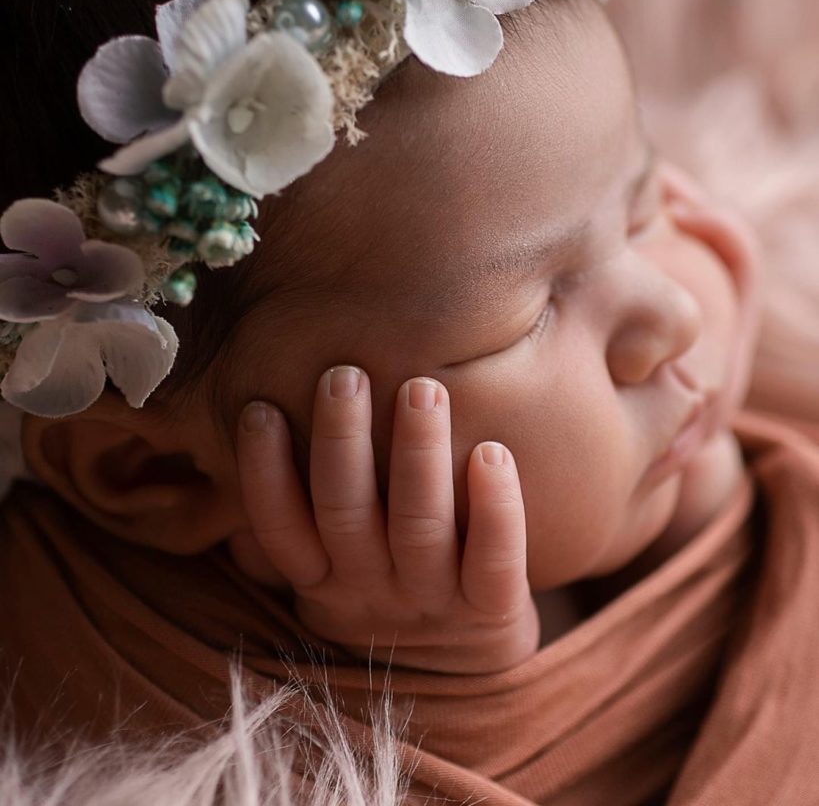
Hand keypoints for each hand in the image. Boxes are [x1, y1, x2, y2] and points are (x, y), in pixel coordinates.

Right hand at [230, 367, 538, 673]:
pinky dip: (496, 508)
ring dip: (417, 454)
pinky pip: (495, 560)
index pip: (280, 527)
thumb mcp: (335, 568)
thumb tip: (256, 424)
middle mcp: (371, 588)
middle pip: (345, 513)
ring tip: (421, 390)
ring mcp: (431, 599)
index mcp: (324, 578)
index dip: (263, 473)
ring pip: (419, 526)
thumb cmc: (389, 585)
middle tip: (344, 375)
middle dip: (341, 441)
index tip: (259, 408)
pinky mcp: (491, 609)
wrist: (466, 671)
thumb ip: (305, 516)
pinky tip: (492, 453)